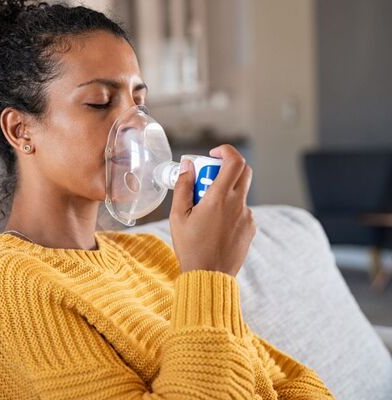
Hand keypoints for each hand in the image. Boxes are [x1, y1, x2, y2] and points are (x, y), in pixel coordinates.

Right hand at [168, 144, 255, 276]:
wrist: (209, 276)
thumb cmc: (190, 247)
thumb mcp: (178, 216)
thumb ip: (183, 187)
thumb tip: (187, 166)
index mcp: (219, 198)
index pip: (234, 162)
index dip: (226, 151)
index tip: (213, 154)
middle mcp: (238, 204)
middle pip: (243, 171)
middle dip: (225, 168)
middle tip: (208, 178)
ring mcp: (247, 216)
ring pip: (240, 192)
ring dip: (225, 192)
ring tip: (205, 212)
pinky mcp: (251, 228)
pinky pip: (242, 210)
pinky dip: (230, 209)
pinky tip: (215, 226)